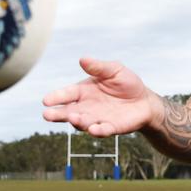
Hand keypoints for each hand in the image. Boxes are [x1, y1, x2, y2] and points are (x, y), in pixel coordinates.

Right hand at [42, 57, 158, 137]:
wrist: (144, 100)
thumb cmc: (126, 83)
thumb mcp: (114, 70)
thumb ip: (99, 67)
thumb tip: (83, 59)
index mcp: (84, 91)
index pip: (67, 94)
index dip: (56, 97)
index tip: (46, 100)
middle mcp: (86, 107)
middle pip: (68, 112)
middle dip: (57, 114)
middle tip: (47, 115)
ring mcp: (97, 118)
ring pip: (82, 123)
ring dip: (77, 121)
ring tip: (74, 118)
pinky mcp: (110, 127)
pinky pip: (102, 130)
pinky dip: (98, 131)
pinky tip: (94, 129)